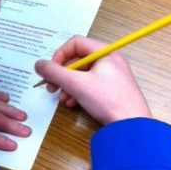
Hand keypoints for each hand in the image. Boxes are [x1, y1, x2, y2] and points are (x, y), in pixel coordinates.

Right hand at [34, 36, 151, 124]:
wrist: (132, 126)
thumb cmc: (108, 100)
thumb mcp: (76, 84)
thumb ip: (54, 72)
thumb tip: (38, 64)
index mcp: (105, 53)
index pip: (75, 43)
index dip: (59, 55)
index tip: (51, 70)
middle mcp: (109, 60)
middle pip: (77, 60)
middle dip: (61, 74)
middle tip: (51, 87)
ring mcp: (111, 75)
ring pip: (81, 74)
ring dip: (68, 86)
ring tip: (63, 99)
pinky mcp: (111, 90)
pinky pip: (89, 85)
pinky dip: (78, 92)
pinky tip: (73, 104)